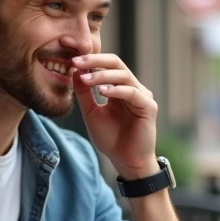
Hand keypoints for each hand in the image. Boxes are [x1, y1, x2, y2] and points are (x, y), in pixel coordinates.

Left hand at [71, 53, 158, 178]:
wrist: (126, 161)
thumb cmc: (111, 139)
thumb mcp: (91, 113)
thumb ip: (84, 93)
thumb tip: (75, 71)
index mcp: (119, 88)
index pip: (106, 65)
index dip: (90, 60)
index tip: (70, 59)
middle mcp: (132, 88)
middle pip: (116, 64)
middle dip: (95, 61)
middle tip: (77, 61)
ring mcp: (142, 96)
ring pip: (123, 76)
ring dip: (103, 75)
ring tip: (86, 78)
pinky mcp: (148, 106)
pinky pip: (132, 92)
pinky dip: (116, 90)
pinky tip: (102, 92)